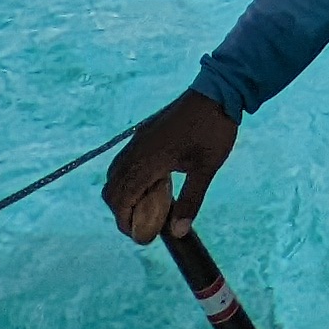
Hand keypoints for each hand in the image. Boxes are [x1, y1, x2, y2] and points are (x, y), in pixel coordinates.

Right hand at [102, 90, 239, 245]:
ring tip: (146, 208)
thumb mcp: (206, 169)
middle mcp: (135, 150)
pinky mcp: (143, 134)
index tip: (140, 236)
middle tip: (142, 225)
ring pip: (115, 174)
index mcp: (147, 160)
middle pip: (111, 189)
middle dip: (121, 211)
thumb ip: (190, 201)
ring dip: (123, 194)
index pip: (121, 198)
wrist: (217, 92)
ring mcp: (138, 140)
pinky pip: (124, 162)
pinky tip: (151, 185)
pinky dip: (128, 179)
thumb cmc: (213, 131)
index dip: (124, 221)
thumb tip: (178, 232)